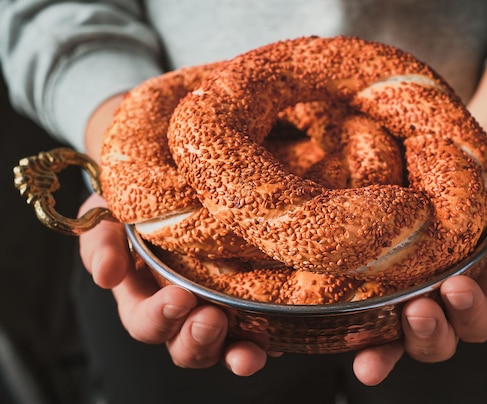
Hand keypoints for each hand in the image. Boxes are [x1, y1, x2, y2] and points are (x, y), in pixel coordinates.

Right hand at [78, 193, 268, 375]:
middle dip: (198, 339)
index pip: (146, 322)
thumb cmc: (136, 209)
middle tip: (212, 319)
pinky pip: (257, 332)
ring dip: (236, 353)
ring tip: (250, 352)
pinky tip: (277, 341)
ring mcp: (215, 312)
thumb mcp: (109, 218)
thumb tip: (106, 276)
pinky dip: (266, 341)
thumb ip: (101, 245)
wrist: (172, 187)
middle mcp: (180, 314)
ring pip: (223, 347)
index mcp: (142, 299)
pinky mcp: (246, 305)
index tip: (178, 298)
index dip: (159, 317)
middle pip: (185, 345)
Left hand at [352, 190, 486, 385]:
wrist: (451, 180)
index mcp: (479, 293)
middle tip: (419, 310)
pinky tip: (338, 339)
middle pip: (438, 341)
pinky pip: (361, 320)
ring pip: (396, 341)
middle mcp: (439, 305)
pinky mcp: (371, 290)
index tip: (458, 288)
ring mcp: (402, 300)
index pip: (479, 319)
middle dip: (430, 332)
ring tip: (372, 353)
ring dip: (386, 350)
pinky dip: (352, 336)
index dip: (470, 312)